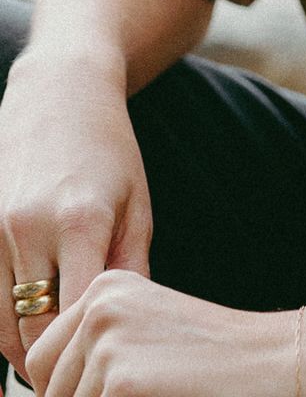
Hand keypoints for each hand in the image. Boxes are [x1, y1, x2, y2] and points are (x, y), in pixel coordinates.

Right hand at [0, 51, 152, 384]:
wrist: (60, 92)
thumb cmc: (110, 150)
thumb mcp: (138, 204)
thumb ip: (131, 270)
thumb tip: (125, 332)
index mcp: (80, 222)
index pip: (74, 319)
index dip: (86, 355)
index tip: (104, 372)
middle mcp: (29, 228)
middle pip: (31, 331)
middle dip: (54, 361)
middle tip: (80, 377)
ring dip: (24, 350)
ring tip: (56, 361)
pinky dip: (3, 323)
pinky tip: (31, 326)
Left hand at [25, 271, 295, 396]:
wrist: (278, 361)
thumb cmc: (220, 360)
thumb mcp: (148, 339)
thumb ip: (100, 355)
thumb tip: (53, 393)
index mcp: (106, 289)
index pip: (42, 363)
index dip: (68, 392)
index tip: (110, 392)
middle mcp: (99, 306)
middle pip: (50, 392)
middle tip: (146, 394)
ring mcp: (108, 341)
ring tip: (162, 396)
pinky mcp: (122, 381)